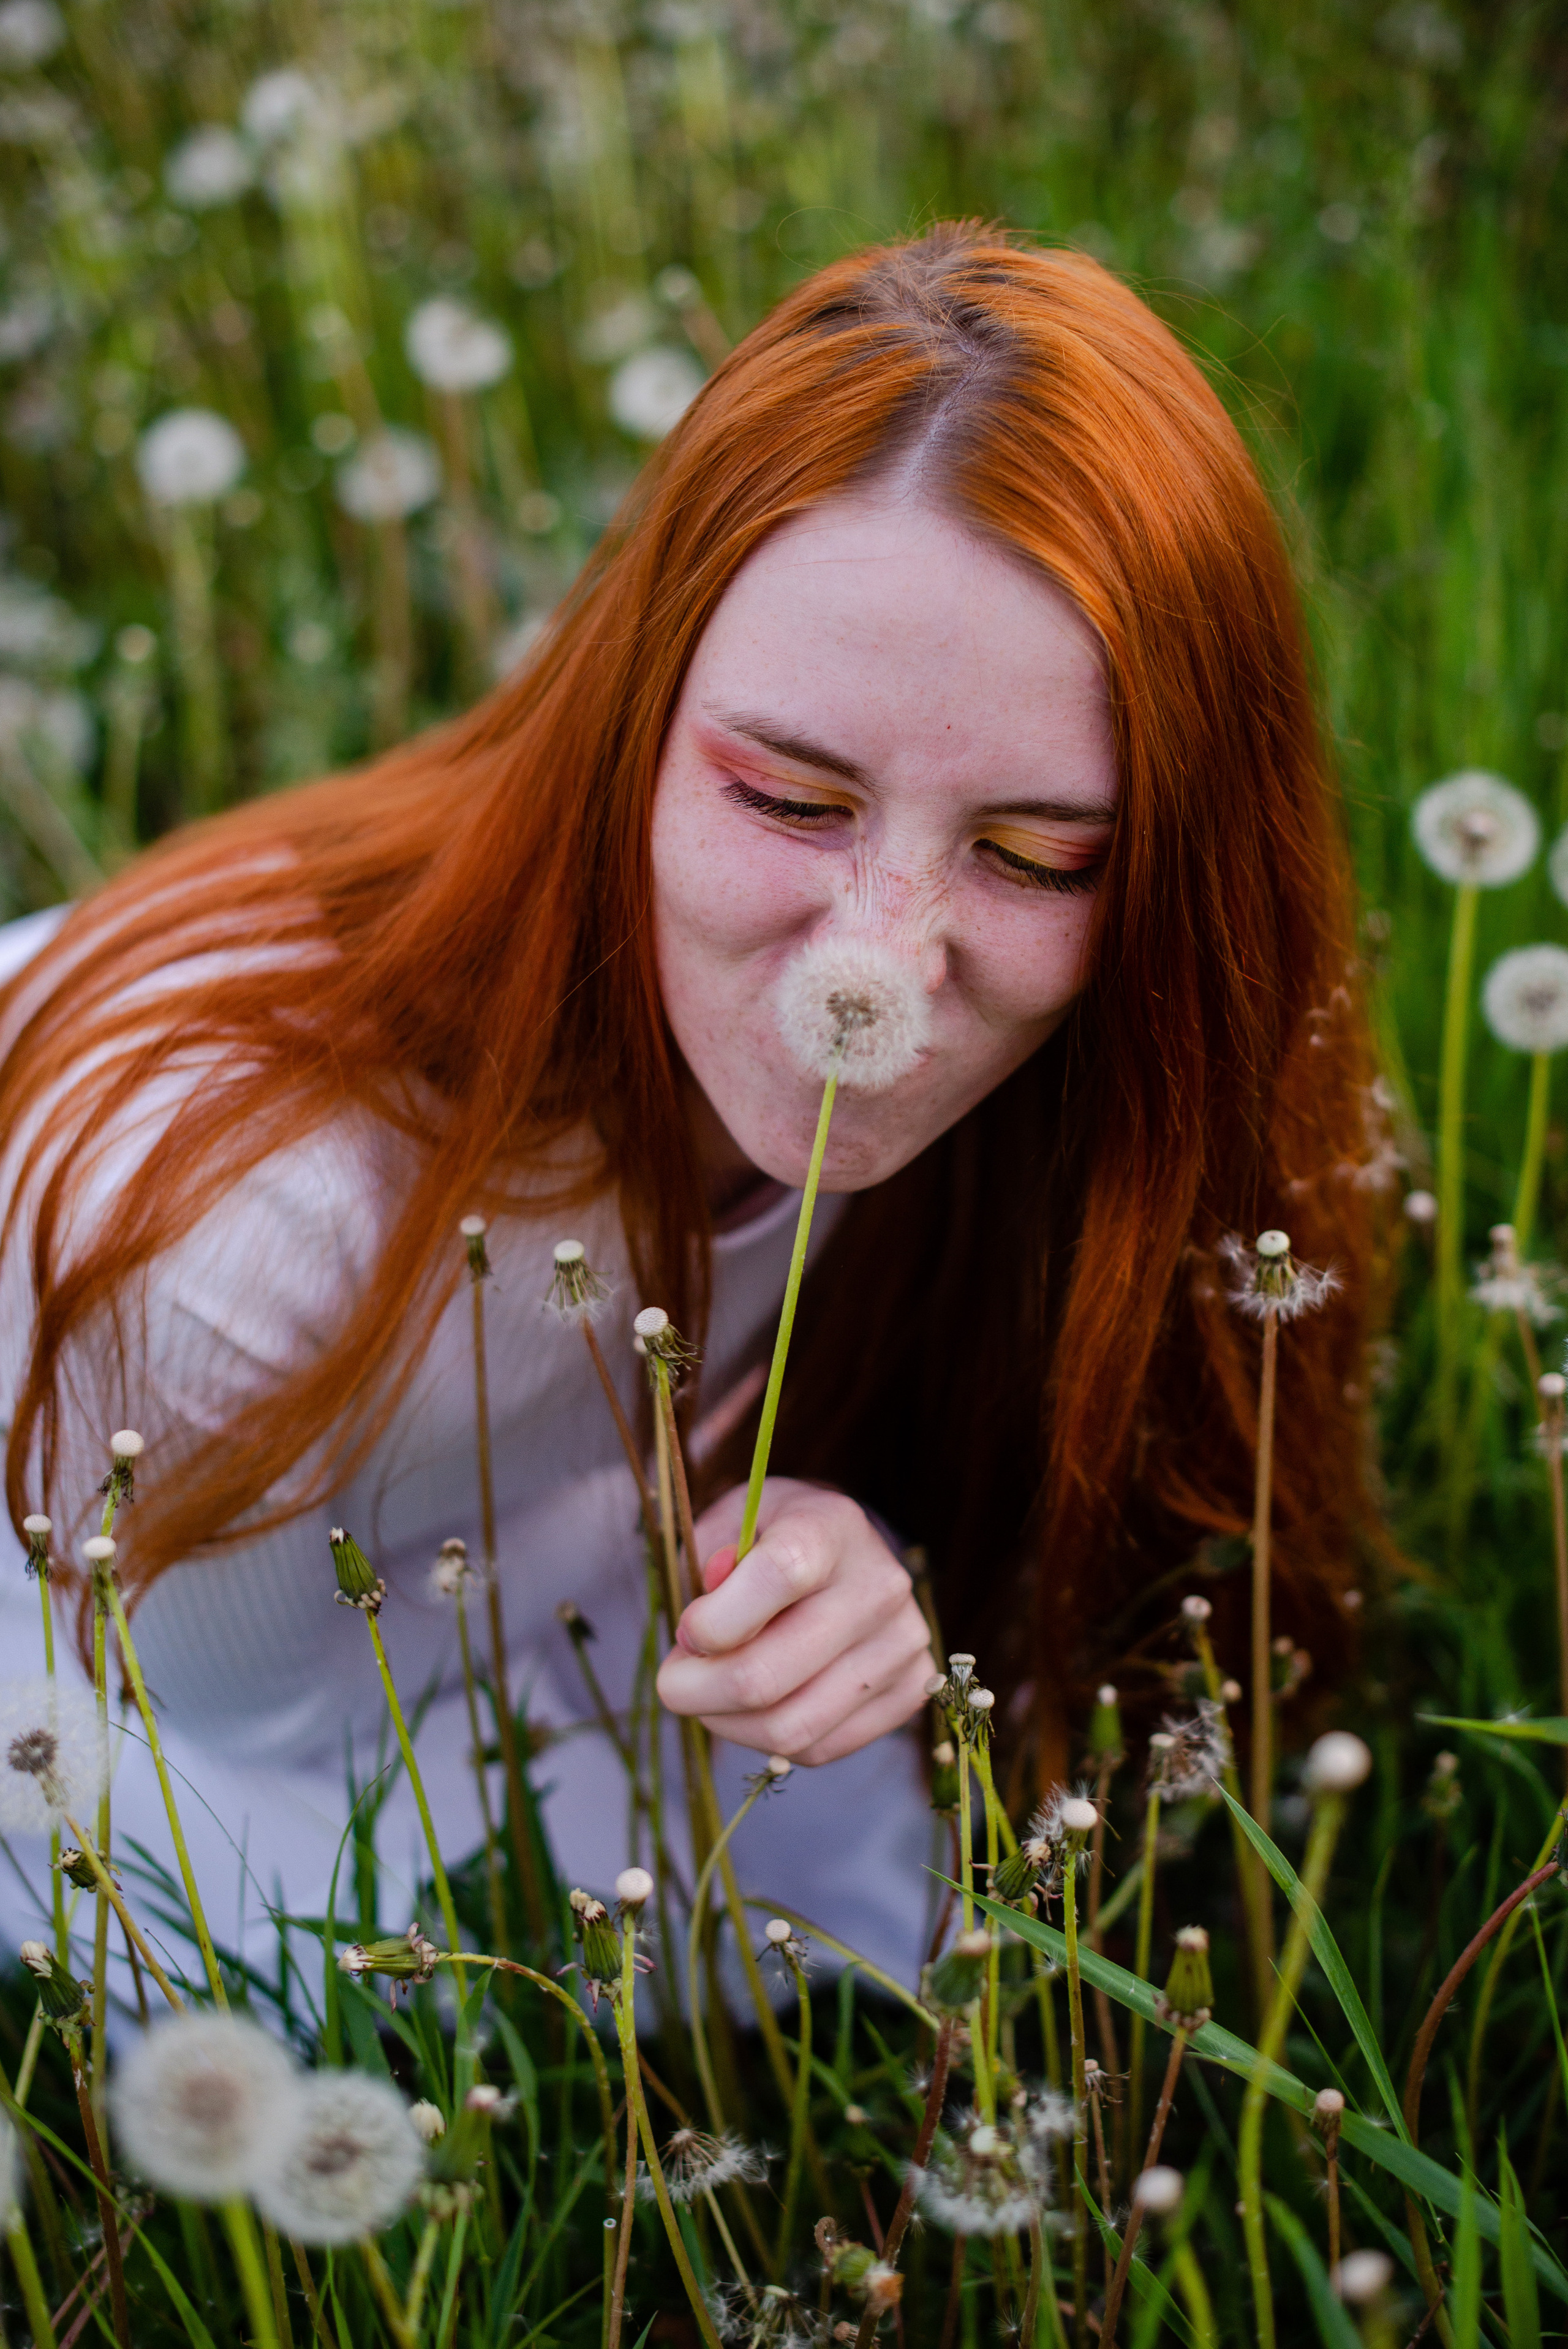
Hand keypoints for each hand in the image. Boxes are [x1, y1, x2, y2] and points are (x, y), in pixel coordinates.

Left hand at [655, 1477, 934, 1764]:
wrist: (850, 1553)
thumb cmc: (775, 1537)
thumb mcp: (731, 1522)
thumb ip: (706, 1562)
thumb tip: (699, 1631)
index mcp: (831, 1527)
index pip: (779, 1576)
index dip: (714, 1620)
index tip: (685, 1632)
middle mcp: (878, 1586)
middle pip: (767, 1676)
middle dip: (695, 1691)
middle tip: (674, 1681)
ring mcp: (902, 1644)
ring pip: (789, 1728)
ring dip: (726, 1724)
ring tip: (709, 1696)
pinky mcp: (910, 1692)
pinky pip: (819, 1749)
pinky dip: (768, 1741)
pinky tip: (755, 1708)